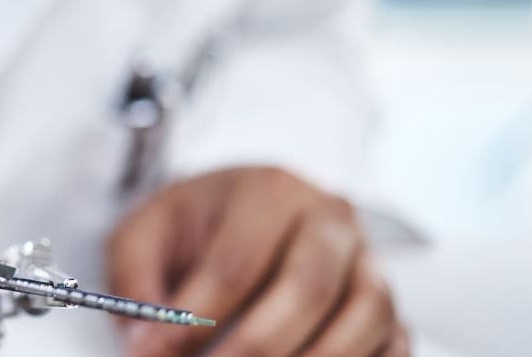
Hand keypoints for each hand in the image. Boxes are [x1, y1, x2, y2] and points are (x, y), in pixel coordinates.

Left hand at [106, 167, 407, 356]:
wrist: (242, 210)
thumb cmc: (195, 224)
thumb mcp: (147, 232)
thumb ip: (135, 279)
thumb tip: (143, 339)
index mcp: (269, 190)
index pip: (237, 261)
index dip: (197, 318)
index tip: (157, 351)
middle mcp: (330, 220)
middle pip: (308, 289)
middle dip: (257, 347)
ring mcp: (370, 263)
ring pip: (365, 318)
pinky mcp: (390, 307)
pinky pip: (395, 344)